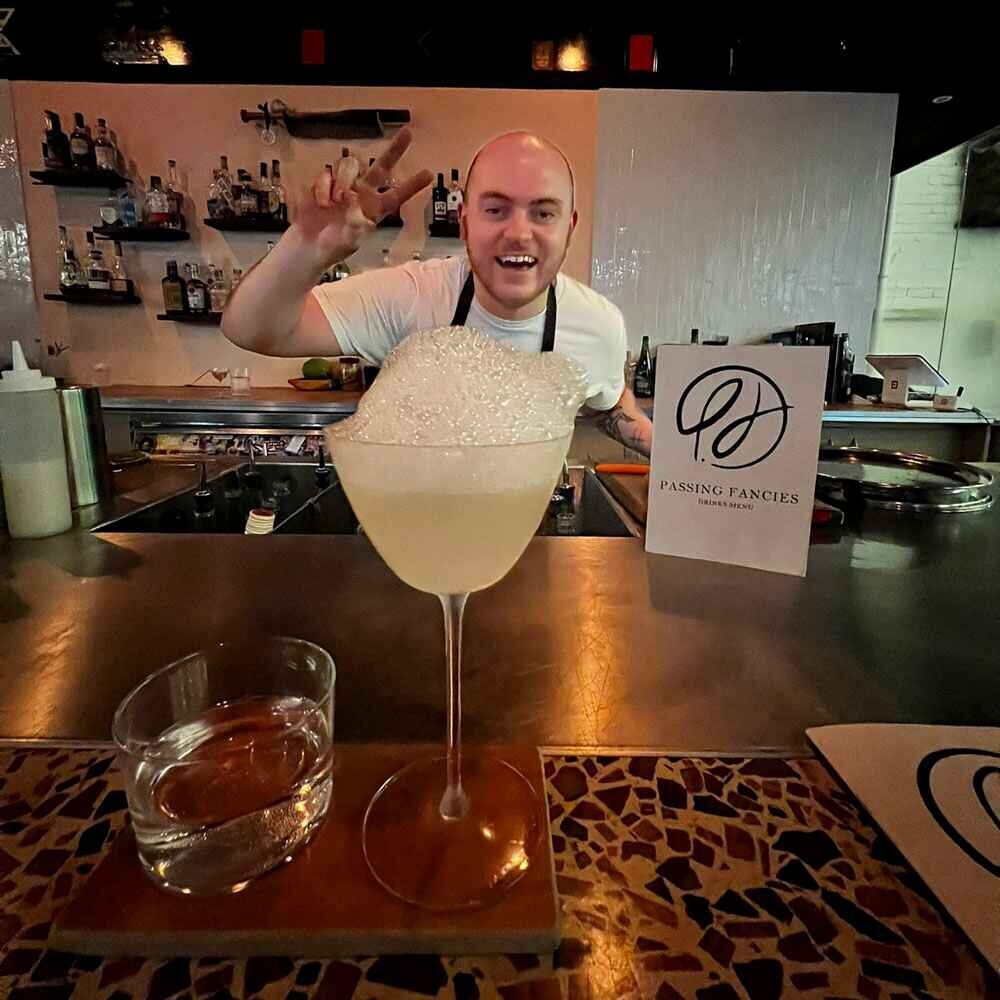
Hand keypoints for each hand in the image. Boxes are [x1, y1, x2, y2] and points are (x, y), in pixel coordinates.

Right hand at [291, 128, 433, 267]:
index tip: (428, 174)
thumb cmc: (332, 247)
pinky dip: (323, 189)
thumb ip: (357, 225)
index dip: (412, 185)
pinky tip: (322, 204)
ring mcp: (342, 186)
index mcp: (374, 209)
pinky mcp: (323, 183)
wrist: (309, 247)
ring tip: (338, 200)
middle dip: (395, 149)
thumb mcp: (351, 242)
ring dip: (344, 179)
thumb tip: (358, 207)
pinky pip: (325, 174)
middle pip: (381, 166)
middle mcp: (362, 193)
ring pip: (350, 164)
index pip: (397, 194)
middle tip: (408, 133)